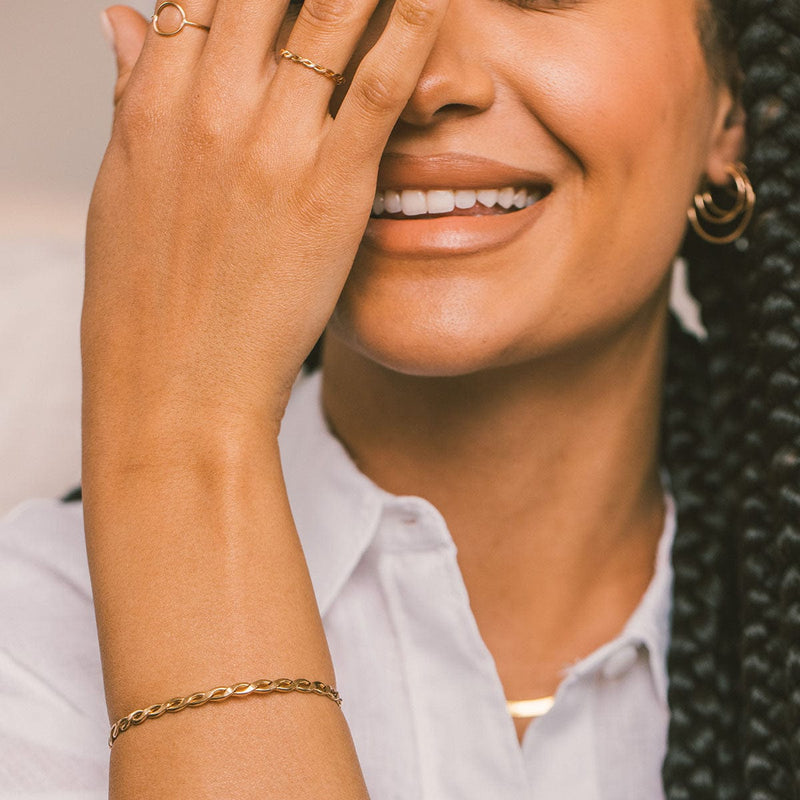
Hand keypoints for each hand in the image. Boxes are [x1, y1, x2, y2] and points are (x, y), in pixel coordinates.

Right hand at [84, 0, 447, 437]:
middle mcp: (210, 108)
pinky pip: (379, 87)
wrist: (178, 386)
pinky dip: (411, 29)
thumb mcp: (124, 188)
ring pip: (328, 12)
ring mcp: (271, 144)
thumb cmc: (149, 304)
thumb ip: (134, 96)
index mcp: (154, 104)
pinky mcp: (329, 187)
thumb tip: (124, 19)